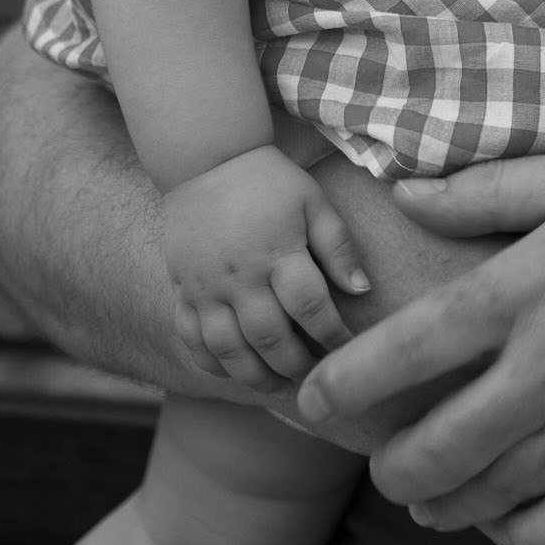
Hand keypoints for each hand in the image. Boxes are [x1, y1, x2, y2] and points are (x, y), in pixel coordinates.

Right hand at [163, 144, 370, 385]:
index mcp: (277, 251)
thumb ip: (338, 246)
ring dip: (254, 376)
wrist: (206, 159)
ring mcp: (205, 287)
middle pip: (269, 338)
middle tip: (317, 377)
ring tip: (279, 386)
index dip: (332, 335)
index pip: (310, 306)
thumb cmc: (270, 180)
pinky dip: (210, 364)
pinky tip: (233, 372)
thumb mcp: (313, 201)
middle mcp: (239, 276)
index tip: (348, 349)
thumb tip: (363, 290)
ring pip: (228, 350)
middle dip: (296, 365)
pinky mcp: (182, 290)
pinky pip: (191, 340)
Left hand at [295, 146, 544, 544]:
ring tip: (427, 498)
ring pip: (492, 490)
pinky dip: (527, 537)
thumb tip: (410, 193)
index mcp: (532, 283)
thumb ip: (495, 187)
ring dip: (445, 502)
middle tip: (379, 463)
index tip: (309, 395)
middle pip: (440, 442)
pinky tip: (512, 525)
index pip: (412, 344)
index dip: (348, 376)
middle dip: (393, 464)